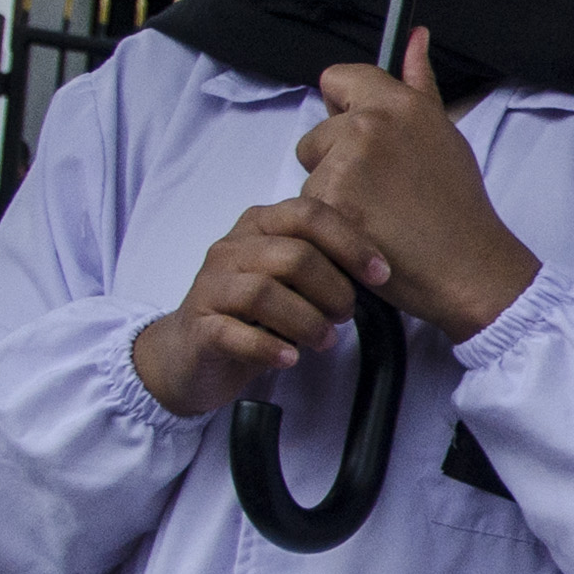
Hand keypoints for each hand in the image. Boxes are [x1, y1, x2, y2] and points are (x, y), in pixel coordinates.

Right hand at [131, 198, 386, 417]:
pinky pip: (233, 332)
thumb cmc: (254, 313)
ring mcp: (210, 287)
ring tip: (324, 340)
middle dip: (332, 290)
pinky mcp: (198, 327)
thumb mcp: (293, 280)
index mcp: (259, 226)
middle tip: (345, 315)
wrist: (191, 354)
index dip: (351, 243)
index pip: (309, 215)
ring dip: (307, 321)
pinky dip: (268, 347)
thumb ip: (324, 263)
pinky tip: (290, 358)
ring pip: (264, 292)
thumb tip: (377, 269)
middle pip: (294, 256)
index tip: (382, 275)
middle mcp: (231, 249)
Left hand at [293, 30, 540, 342]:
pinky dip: (329, 225)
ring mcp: (346, 165)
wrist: (467, 265)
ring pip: (311, 174)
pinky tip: (364, 234)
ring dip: (332, 196)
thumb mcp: (444, 134)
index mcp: (399, 103)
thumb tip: (415, 36)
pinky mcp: (330, 204)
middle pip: (316, 134)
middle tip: (380, 191)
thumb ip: (420, 83)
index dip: (344, 107)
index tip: (363, 137)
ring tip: (375, 216)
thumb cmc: (458, 204)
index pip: (336, 79)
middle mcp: (369, 126)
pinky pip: (307, 208)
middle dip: (335, 161)